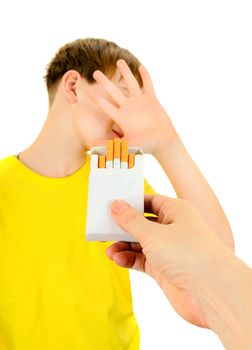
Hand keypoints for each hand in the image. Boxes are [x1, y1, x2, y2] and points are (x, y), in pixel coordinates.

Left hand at [87, 59, 177, 154]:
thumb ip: (111, 145)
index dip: (97, 99)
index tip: (88, 92)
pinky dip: (145, 76)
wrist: (163, 142)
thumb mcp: (127, 145)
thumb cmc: (146, 146)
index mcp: (122, 117)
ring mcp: (140, 103)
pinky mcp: (152, 100)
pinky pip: (148, 85)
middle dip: (105, 82)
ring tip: (119, 61)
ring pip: (131, 83)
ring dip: (126, 72)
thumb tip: (93, 147)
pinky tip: (141, 66)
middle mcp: (129, 108)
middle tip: (96, 73)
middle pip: (114, 91)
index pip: (106, 106)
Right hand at [106, 194, 226, 328]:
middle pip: (143, 223)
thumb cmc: (188, 253)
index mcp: (177, 211)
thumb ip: (131, 221)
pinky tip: (118, 259)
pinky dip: (130, 259)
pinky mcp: (165, 269)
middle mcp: (174, 229)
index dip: (132, 203)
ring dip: (124, 245)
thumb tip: (116, 206)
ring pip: (141, 243)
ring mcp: (169, 250)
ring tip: (108, 248)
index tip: (113, 205)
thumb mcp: (153, 233)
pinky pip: (143, 260)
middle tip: (104, 227)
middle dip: (124, 226)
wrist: (210, 292)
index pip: (151, 202)